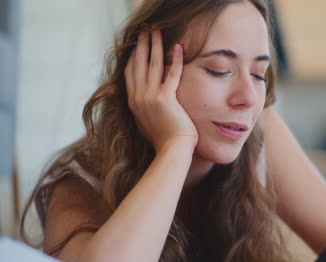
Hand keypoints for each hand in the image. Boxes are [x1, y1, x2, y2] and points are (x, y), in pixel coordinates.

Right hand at [124, 31, 197, 150]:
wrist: (171, 152)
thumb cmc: (163, 141)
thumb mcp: (147, 125)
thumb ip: (144, 113)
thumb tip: (145, 109)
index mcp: (133, 103)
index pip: (130, 74)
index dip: (132, 57)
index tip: (136, 46)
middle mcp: (138, 97)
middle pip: (138, 64)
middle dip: (141, 45)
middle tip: (144, 31)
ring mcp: (150, 97)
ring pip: (152, 64)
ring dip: (155, 45)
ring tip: (157, 31)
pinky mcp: (165, 98)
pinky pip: (171, 73)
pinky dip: (176, 59)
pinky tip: (179, 47)